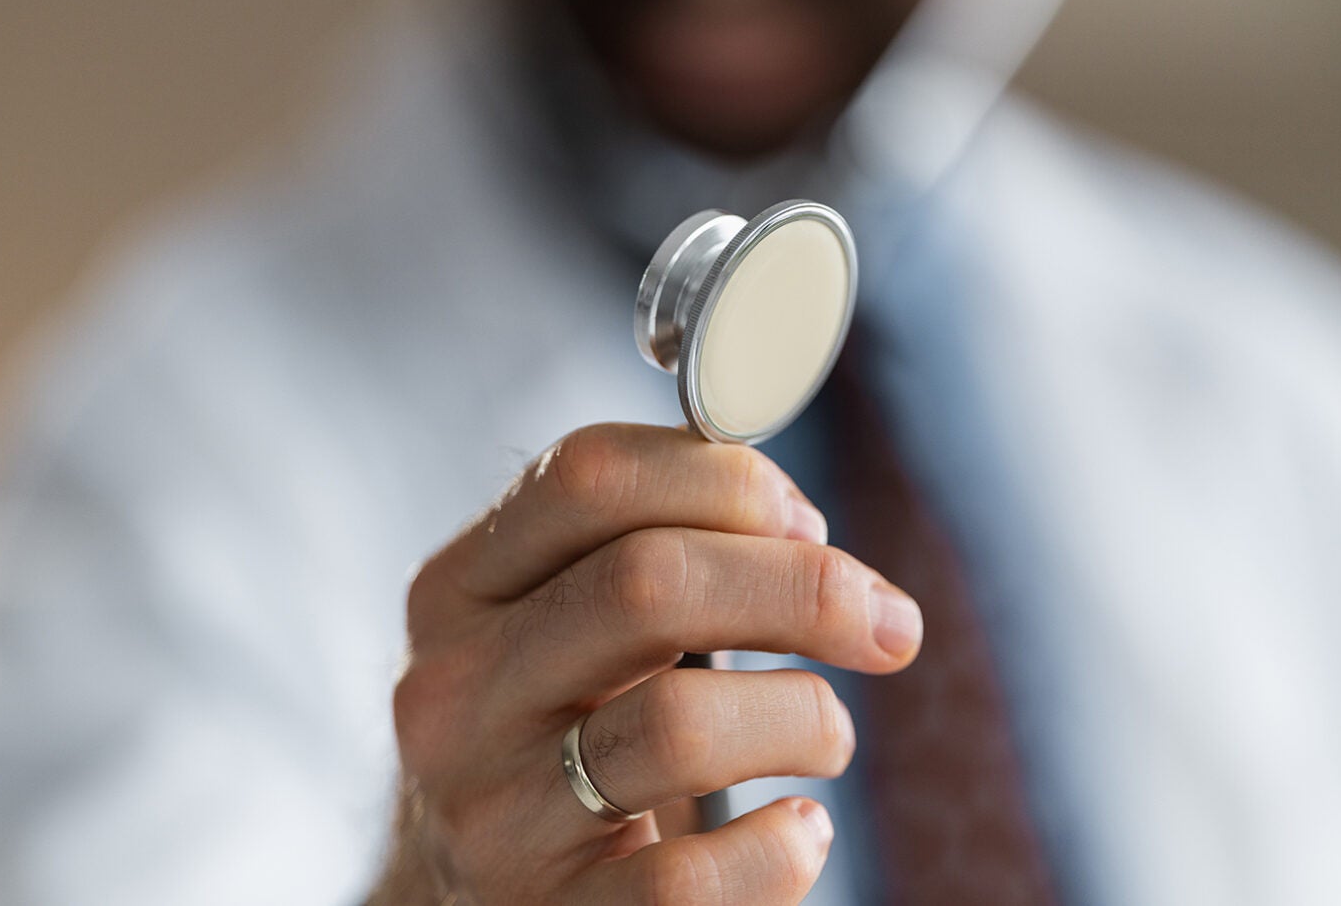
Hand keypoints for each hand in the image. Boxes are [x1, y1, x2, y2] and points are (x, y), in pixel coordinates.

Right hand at [373, 424, 922, 903]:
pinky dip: (780, 849)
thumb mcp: (571, 627)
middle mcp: (454, 694)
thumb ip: (659, 551)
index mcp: (458, 591)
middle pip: (646, 584)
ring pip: (679, 726)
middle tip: (886, 621)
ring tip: (828, 737)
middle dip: (804, 587)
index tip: (808, 524)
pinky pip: (692, 882)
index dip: (728, 481)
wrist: (481, 899)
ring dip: (803, 717)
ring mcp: (488, 815)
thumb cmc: (563, 735)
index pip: (589, 476)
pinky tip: (796, 833)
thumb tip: (810, 539)